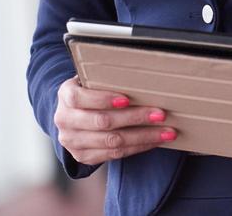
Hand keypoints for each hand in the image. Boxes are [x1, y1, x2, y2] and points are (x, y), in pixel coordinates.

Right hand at [53, 76, 175, 164]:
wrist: (73, 113)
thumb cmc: (92, 90)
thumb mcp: (92, 79)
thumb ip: (107, 77)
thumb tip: (143, 74)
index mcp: (66, 95)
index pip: (81, 98)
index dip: (104, 99)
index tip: (127, 99)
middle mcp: (65, 120)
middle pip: (102, 122)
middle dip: (135, 118)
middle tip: (161, 114)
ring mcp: (72, 141)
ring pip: (112, 142)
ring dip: (143, 137)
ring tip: (166, 132)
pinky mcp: (83, 156)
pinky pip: (114, 155)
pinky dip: (137, 147)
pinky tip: (154, 141)